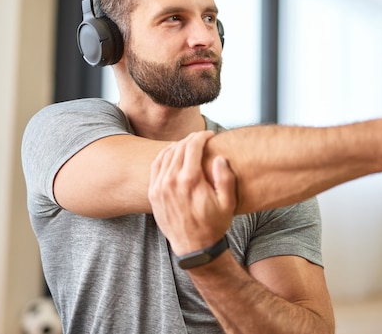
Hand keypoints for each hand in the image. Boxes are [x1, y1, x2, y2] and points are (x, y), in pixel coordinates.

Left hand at [148, 130, 236, 255]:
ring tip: (190, 144)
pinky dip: (165, 155)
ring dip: (178, 145)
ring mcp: (159, 187)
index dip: (202, 136)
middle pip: (179, 147)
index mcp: (190, 181)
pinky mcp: (153, 193)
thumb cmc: (214, 226)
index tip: (210, 135)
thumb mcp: (228, 204)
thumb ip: (225, 179)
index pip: (193, 146)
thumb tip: (219, 158)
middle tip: (201, 138)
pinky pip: (156, 165)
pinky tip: (174, 154)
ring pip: (166, 154)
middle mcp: (171, 181)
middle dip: (192, 139)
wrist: (194, 247)